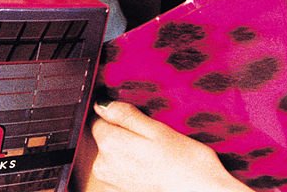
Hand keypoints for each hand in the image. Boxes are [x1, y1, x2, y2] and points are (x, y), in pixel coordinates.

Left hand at [78, 100, 252, 191]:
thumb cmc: (185, 163)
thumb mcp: (157, 129)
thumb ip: (125, 115)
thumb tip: (102, 104)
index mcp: (110, 144)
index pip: (100, 119)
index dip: (120, 116)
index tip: (140, 119)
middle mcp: (104, 166)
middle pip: (107, 137)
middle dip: (126, 134)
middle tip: (152, 137)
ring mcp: (112, 182)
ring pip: (114, 154)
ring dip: (130, 151)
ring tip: (155, 154)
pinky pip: (121, 170)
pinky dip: (134, 166)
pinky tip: (153, 167)